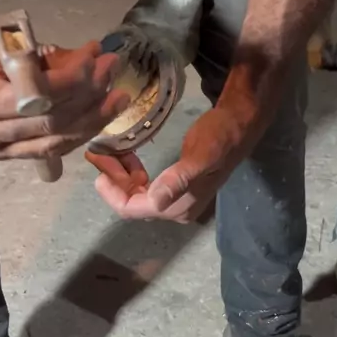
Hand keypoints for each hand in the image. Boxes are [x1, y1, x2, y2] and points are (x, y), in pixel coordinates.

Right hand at [0, 24, 128, 161]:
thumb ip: (14, 49)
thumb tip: (62, 55)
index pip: (38, 97)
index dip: (73, 77)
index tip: (94, 53)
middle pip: (52, 123)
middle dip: (91, 95)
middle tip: (113, 67)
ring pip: (53, 143)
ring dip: (92, 120)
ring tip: (118, 97)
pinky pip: (44, 151)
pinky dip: (75, 136)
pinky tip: (95, 118)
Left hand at [86, 104, 258, 222]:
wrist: (238, 126)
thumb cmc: (219, 137)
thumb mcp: (200, 155)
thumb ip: (179, 179)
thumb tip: (157, 201)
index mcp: (179, 206)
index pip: (134, 210)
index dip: (112, 194)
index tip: (98, 174)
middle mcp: (177, 209)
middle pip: (133, 205)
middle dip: (114, 183)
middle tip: (100, 157)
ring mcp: (177, 199)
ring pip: (138, 195)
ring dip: (122, 178)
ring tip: (109, 155)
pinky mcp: (178, 186)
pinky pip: (147, 187)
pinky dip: (133, 174)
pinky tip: (128, 157)